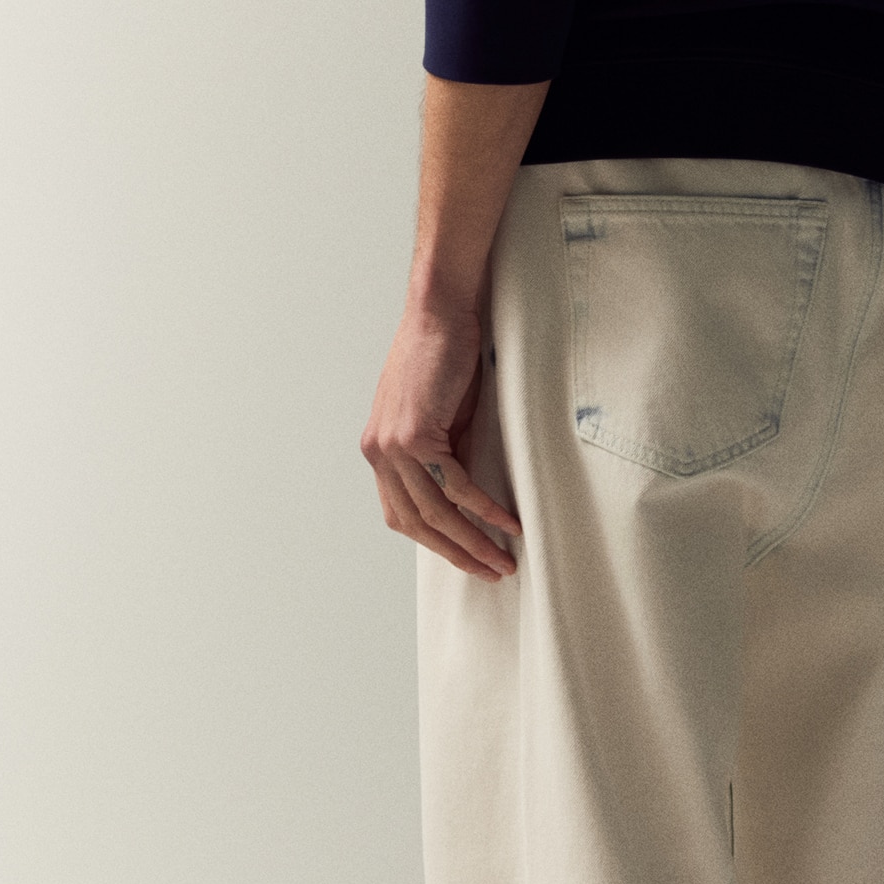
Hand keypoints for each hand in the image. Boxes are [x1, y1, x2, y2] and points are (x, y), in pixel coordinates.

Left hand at [361, 295, 523, 577]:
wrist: (440, 311)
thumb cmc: (446, 354)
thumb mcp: (442, 415)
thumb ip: (446, 455)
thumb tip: (468, 496)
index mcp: (379, 450)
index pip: (403, 513)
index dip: (436, 542)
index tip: (468, 557)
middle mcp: (377, 452)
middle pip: (415, 523)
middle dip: (456, 554)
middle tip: (490, 572)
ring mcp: (391, 446)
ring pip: (434, 513)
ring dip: (471, 542)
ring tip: (502, 560)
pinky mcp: (414, 436)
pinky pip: (454, 486)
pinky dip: (483, 509)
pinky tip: (506, 522)